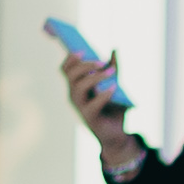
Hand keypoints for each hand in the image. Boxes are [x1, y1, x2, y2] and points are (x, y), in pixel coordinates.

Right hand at [57, 41, 145, 180]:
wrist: (118, 135)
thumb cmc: (114, 108)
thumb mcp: (116, 84)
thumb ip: (114, 68)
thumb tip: (114, 49)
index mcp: (77, 86)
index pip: (65, 69)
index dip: (70, 59)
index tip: (82, 50)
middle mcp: (75, 95)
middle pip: (70, 75)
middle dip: (84, 65)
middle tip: (101, 61)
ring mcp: (80, 107)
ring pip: (78, 87)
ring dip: (94, 77)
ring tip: (110, 72)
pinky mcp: (89, 118)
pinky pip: (93, 104)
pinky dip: (104, 95)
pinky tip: (114, 88)